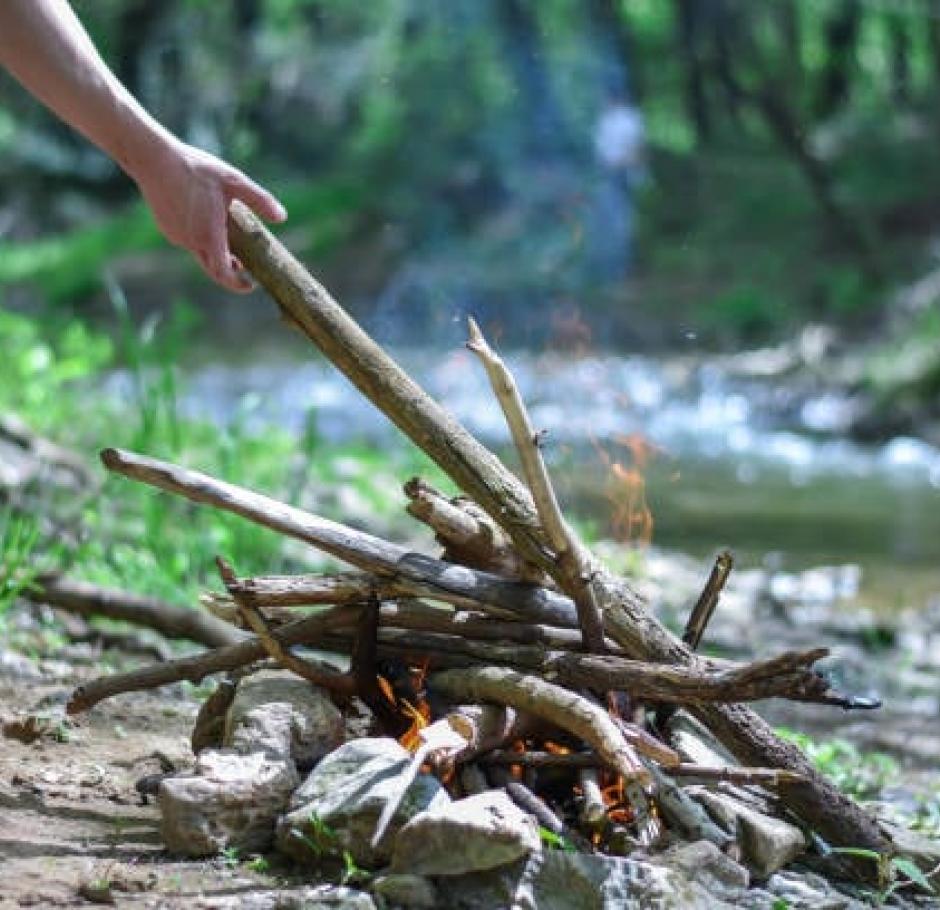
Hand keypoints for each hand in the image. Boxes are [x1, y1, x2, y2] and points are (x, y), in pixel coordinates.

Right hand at [133, 138, 286, 291]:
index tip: (251, 284)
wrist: (152, 158)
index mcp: (208, 235)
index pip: (223, 274)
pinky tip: (207, 222)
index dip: (238, 284)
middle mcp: (190, 241)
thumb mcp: (234, 181)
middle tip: (245, 268)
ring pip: (199, 254)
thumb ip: (260, 200)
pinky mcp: (167, 228)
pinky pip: (187, 242)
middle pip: (212, 269)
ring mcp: (175, 236)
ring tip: (229, 240)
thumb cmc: (195, 169)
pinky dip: (201, 241)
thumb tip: (282, 218)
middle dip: (230, 272)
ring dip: (215, 254)